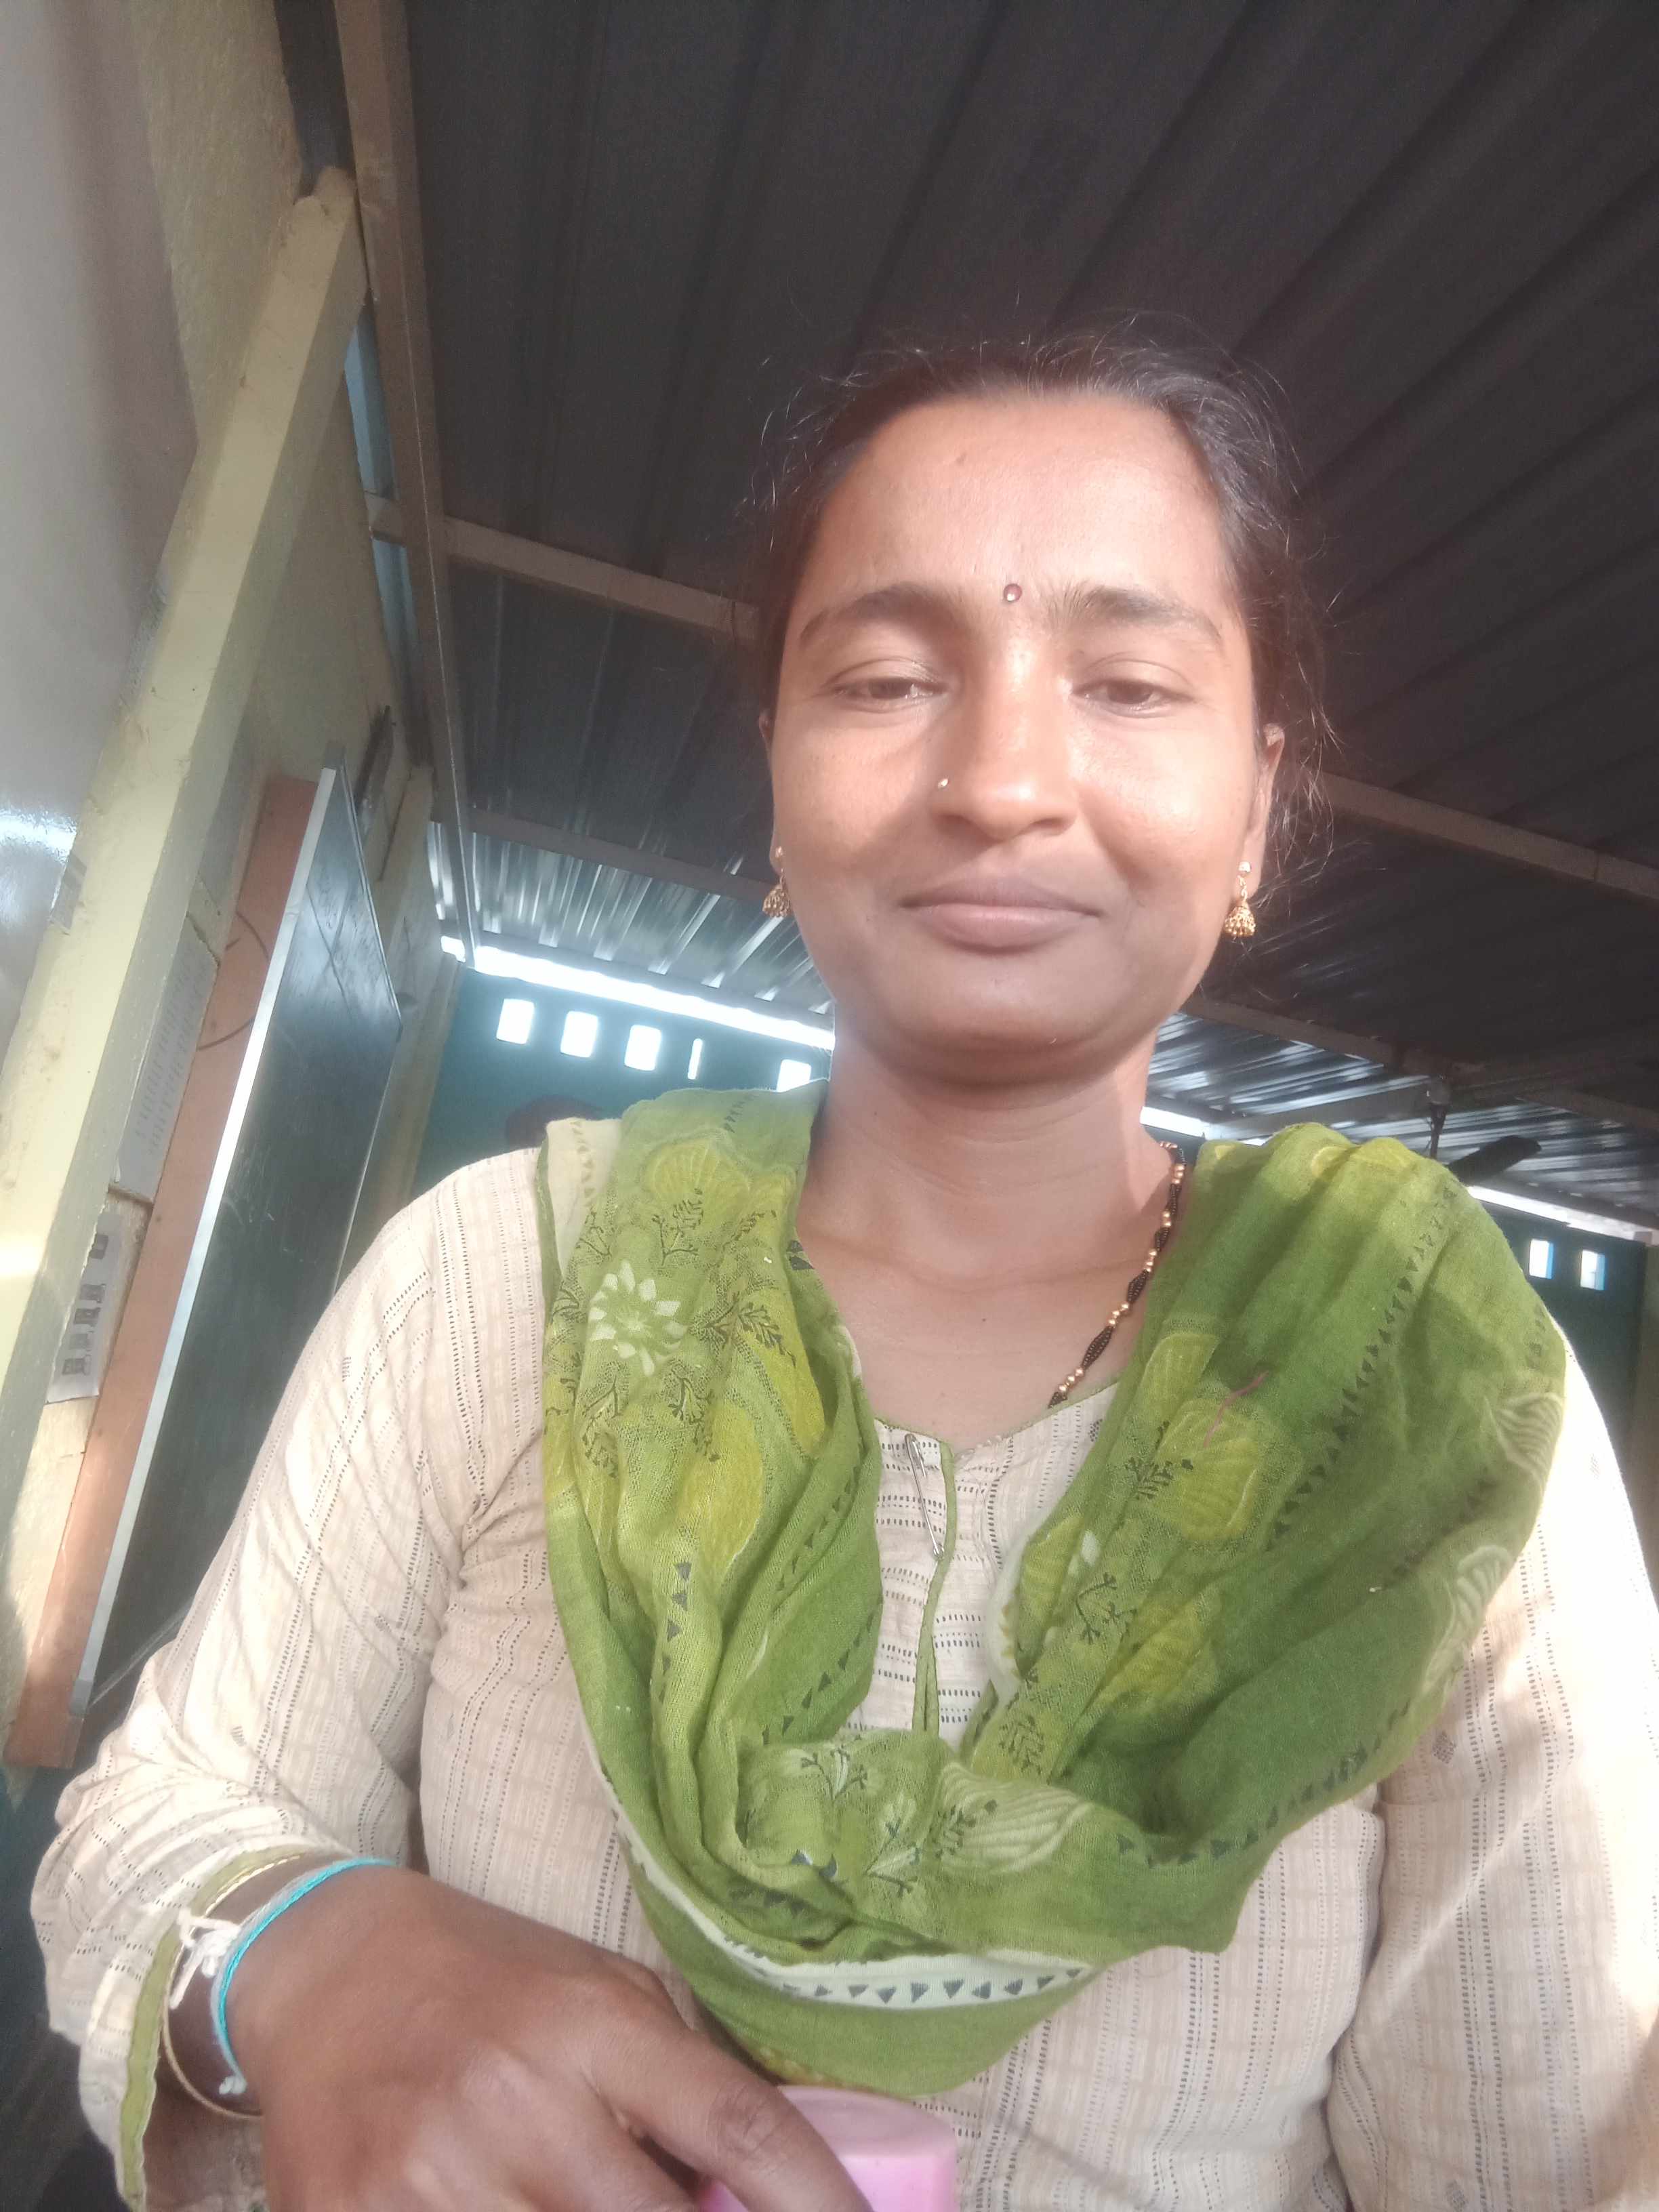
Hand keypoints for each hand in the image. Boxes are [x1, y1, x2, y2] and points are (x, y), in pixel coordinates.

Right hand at [225, 1866, 865, 2210]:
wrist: (322, 1965)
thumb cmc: (486, 1979)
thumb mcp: (598, 1994)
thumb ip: (676, 2083)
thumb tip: (766, 2188)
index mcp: (593, 2024)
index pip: (738, 2128)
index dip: (819, 2202)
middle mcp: (519, 2098)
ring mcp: (433, 2174)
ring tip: (596, 2208)